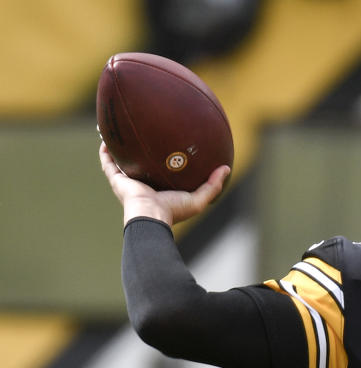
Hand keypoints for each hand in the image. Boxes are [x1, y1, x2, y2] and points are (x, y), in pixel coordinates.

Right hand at [99, 142, 230, 226]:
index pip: (160, 174)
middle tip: (145, 135)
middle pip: (140, 165)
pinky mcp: (117, 180)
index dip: (162, 162)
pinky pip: (108, 162)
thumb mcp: (199, 199)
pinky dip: (105, 151)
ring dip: (119, 148)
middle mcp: (142, 185)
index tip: (168, 147)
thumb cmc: (174, 210)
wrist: (151, 216)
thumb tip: (226, 168)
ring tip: (120, 130)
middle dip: (140, 152)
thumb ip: (212, 185)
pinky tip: (106, 137)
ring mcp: (128, 182)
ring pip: (120, 162)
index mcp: (159, 190)